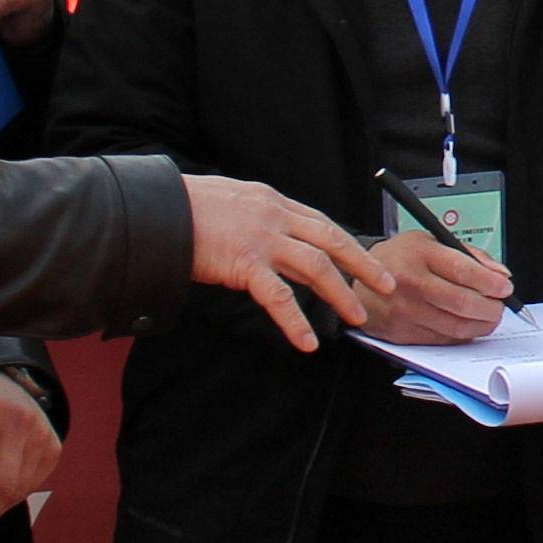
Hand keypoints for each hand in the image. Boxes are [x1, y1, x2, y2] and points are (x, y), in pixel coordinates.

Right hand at [185, 173, 395, 349]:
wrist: (156, 209)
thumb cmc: (185, 208)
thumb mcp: (230, 202)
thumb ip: (255, 219)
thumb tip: (270, 241)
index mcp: (271, 201)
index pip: (319, 222)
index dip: (345, 243)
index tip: (363, 259)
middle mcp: (274, 215)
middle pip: (332, 239)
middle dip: (363, 263)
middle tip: (386, 284)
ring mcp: (262, 238)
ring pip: (317, 266)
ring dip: (341, 294)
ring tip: (357, 318)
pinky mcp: (245, 263)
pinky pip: (279, 297)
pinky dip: (296, 321)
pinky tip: (308, 341)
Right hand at [365, 227, 513, 344]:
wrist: (358, 279)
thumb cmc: (399, 258)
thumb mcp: (429, 241)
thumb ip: (467, 254)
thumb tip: (499, 274)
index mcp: (419, 254)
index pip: (463, 270)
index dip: (490, 282)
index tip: (505, 287)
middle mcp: (410, 283)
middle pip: (462, 302)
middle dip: (491, 307)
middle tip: (500, 305)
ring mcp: (405, 311)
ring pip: (456, 326)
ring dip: (481, 325)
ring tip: (489, 316)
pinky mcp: (402, 333)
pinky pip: (443, 339)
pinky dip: (463, 335)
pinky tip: (469, 325)